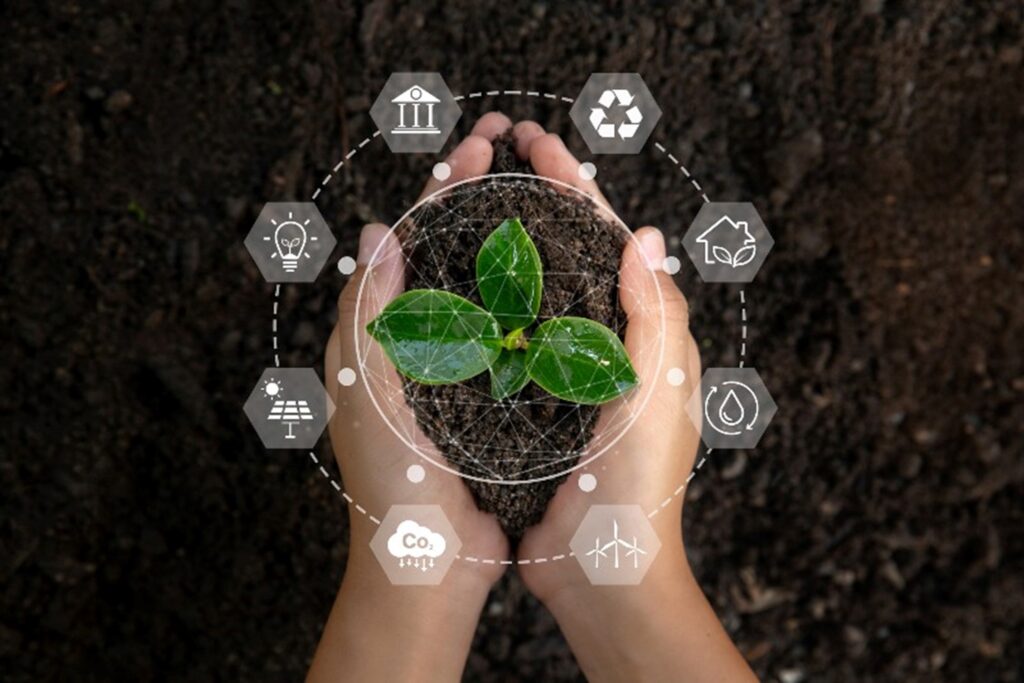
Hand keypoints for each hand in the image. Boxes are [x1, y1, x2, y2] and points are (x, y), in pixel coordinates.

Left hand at [308, 113, 516, 681]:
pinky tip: (564, 271)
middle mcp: (416, 342)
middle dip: (476, 192)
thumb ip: (369, 314)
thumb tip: (376, 231)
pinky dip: (535, 294)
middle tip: (511, 145)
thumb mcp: (369, 392)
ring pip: (484, 282)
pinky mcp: (493, 395)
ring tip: (542, 190)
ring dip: (507, 231)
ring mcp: (457, 367)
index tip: (478, 145)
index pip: (410, 239)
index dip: (442, 188)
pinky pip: (514, 331)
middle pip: (448, 248)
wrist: (428, 559)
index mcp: (377, 334)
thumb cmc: (391, 481)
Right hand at [514, 127, 756, 681]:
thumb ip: (654, 317)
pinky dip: (481, 302)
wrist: (602, 571)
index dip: (574, 186)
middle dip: (538, 196)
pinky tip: (449, 283)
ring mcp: (565, 372)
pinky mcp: (529, 403)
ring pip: (534, 289)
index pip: (609, 239)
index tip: (537, 142)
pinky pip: (504, 339)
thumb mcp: (656, 397)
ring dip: (506, 239)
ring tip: (469, 199)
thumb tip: (644, 233)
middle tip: (499, 151)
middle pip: (570, 252)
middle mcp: (605, 344)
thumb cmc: (639, 489)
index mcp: (643, 335)